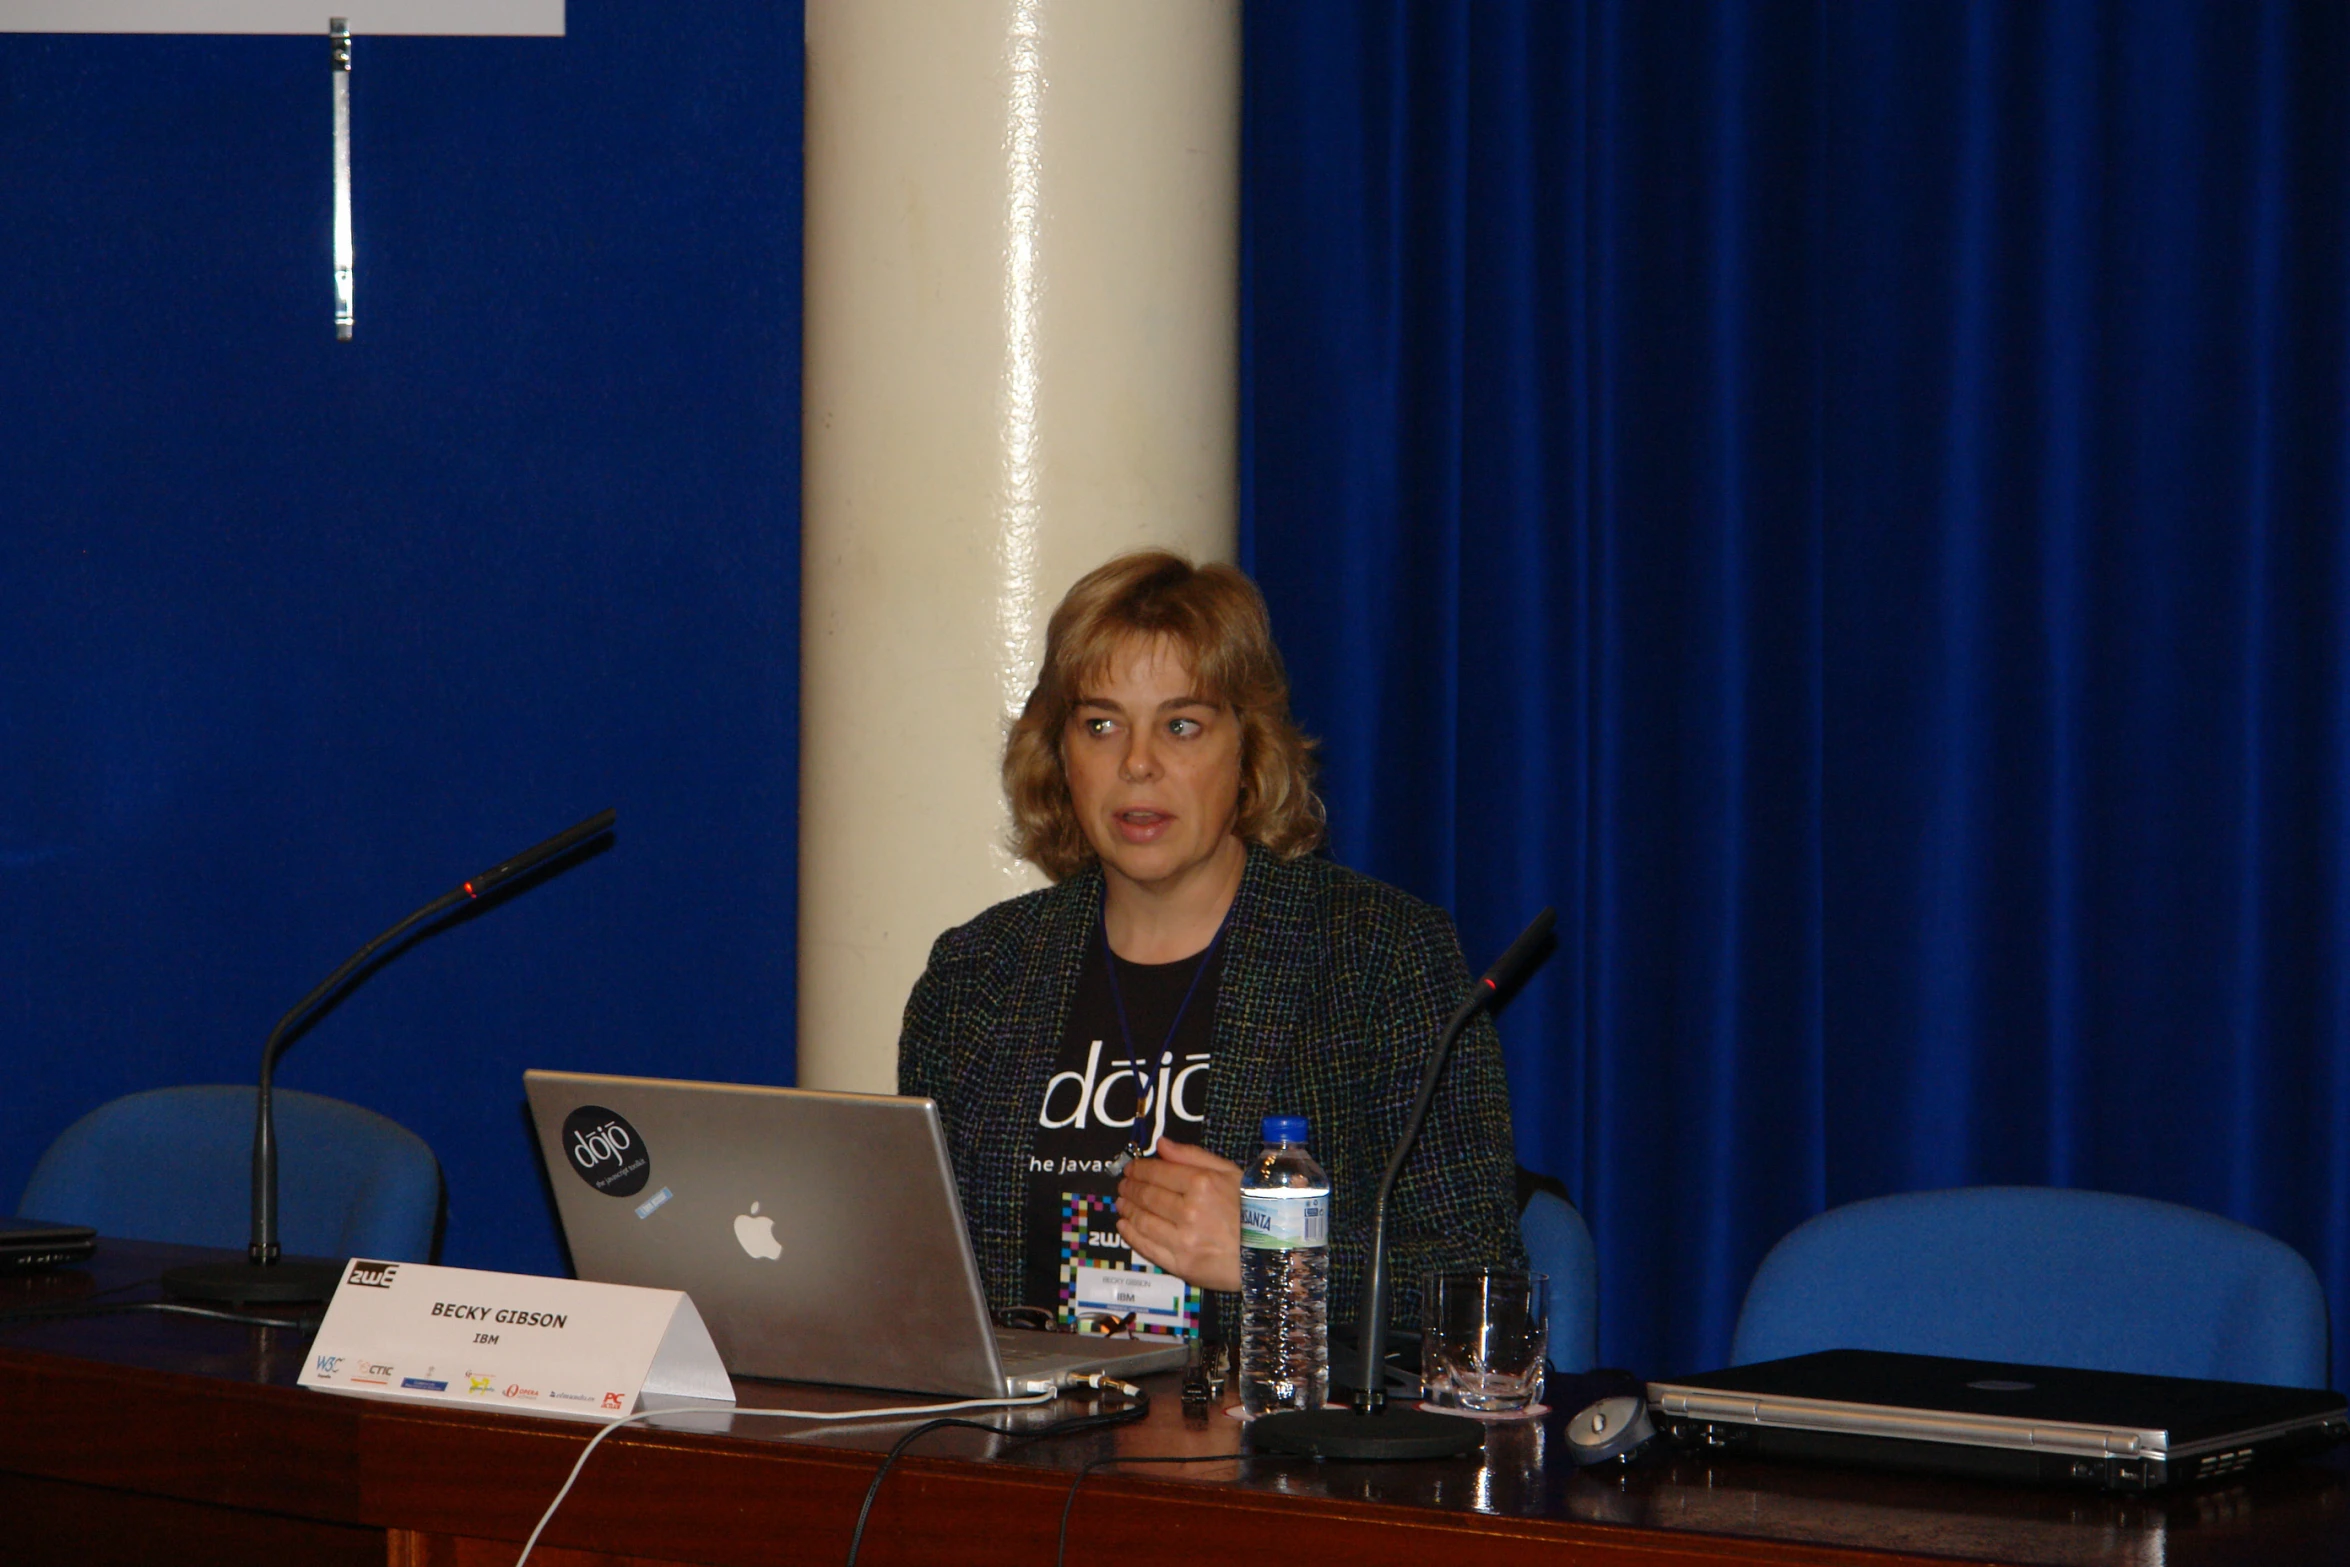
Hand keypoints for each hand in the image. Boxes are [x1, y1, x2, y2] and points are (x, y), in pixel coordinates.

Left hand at [1116, 1137, 1242, 1292]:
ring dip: (1127, 1209)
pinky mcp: (1181, 1265)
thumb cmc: (1255, 1209)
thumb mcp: (1232, 1173)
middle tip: (1123, 1184)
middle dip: (1130, 1187)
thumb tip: (1162, 1145)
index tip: (1131, 1168)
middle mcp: (1190, 1212)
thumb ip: (1194, 1156)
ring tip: (1121, 1202)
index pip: (1159, 1173)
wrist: (1272, 1253)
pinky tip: (1124, 1225)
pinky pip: (1148, 1248)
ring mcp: (1184, 1240)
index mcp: (1203, 1184)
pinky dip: (1131, 1235)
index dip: (1140, 1169)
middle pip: (1148, 1196)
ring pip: (1143, 1221)